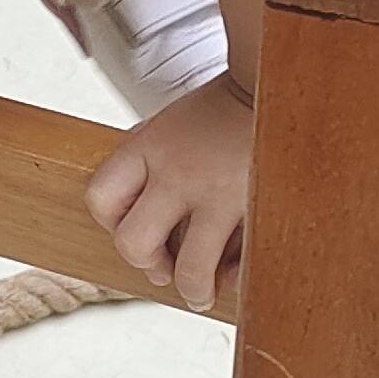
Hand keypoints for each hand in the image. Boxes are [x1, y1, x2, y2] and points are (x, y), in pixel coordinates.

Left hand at [88, 77, 254, 312]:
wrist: (277, 84)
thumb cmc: (224, 108)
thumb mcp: (170, 123)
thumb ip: (147, 159)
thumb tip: (130, 201)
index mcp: (150, 146)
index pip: (101, 198)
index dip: (110, 222)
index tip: (128, 227)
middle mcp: (179, 172)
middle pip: (134, 243)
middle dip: (146, 264)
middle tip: (163, 269)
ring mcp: (220, 194)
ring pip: (191, 269)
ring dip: (194, 290)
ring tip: (201, 293)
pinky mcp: (258, 208)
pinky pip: (243, 264)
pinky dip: (239, 278)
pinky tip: (239, 273)